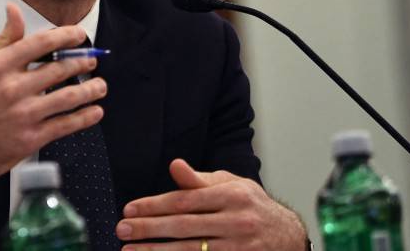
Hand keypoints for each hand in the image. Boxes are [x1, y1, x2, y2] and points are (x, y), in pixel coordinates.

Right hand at [0, 4, 107, 214]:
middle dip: (83, 62)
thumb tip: (14, 10)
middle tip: (92, 60)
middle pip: (60, 69)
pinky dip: (85, 117)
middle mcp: (12, 89)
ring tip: (100, 85)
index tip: (79, 35)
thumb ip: (2, 40)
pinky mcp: (29, 140)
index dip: (66, 36)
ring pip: (69, 97)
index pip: (41, 43)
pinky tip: (94, 111)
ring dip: (91, 89)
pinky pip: (66, 125)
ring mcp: (23, 116)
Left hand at [116, 159, 307, 250]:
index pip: (185, 200)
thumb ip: (200, 180)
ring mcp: (239, 247)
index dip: (154, 205)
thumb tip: (174, 166)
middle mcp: (237, 221)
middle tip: (122, 230)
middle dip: (149, 229)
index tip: (129, 209)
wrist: (288, 236)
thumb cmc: (251, 206)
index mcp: (233, 195)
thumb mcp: (231, 185)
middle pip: (184, 227)